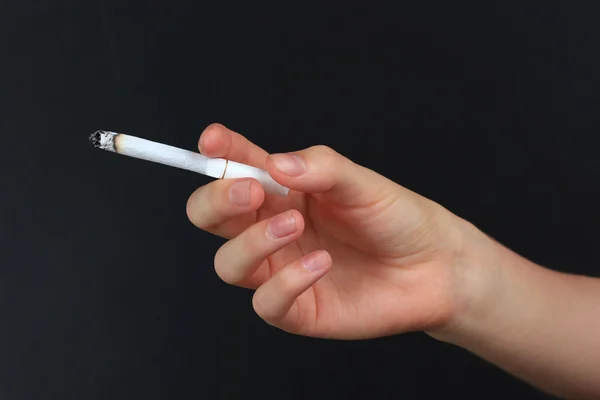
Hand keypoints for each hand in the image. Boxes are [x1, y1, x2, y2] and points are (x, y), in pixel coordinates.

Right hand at [186, 123, 480, 338]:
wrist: (435, 268)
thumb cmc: (397, 217)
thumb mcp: (362, 182)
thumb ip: (320, 168)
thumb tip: (274, 164)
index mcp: (282, 190)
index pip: (235, 167)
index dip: (217, 152)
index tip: (212, 141)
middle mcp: (271, 228)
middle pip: (210, 217)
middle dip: (217, 201)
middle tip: (250, 190)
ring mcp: (281, 269)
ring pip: (228, 262)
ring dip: (252, 242)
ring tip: (295, 225)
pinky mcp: (297, 309)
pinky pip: (266, 302)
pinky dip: (286, 283)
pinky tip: (321, 265)